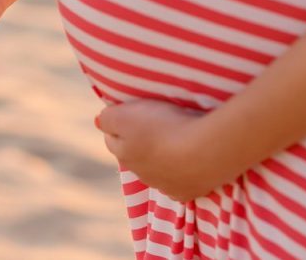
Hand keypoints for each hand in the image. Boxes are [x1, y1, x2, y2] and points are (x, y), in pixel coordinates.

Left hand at [95, 100, 239, 201]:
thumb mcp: (127, 113)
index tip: (132, 113)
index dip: (119, 124)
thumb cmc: (164, 126)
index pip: (112, 139)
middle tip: (156, 124)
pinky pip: (179, 182)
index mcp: (125, 154)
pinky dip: (182, 172)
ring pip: (156, 170)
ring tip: (177, 140)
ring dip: (162, 157)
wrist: (207, 150)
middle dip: (139, 143)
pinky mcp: (188, 192)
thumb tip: (99, 122)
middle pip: (134, 156)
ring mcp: (164, 186)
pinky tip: (190, 161)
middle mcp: (141, 174)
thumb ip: (108, 117)